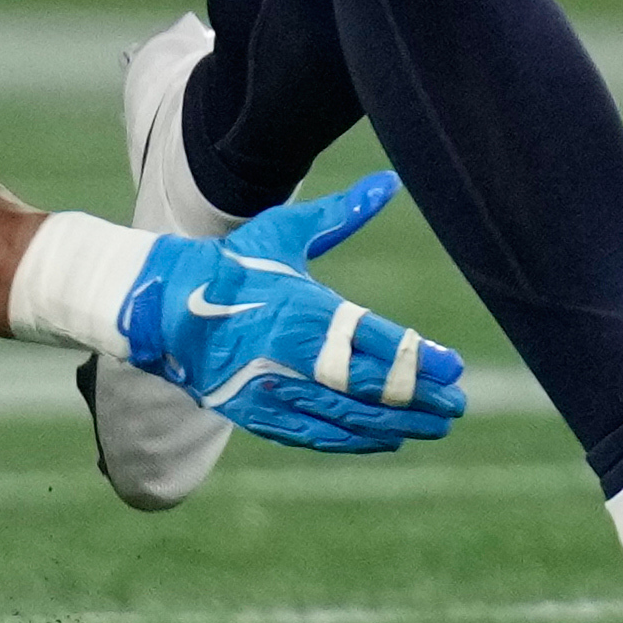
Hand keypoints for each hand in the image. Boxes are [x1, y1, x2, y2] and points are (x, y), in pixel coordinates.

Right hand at [123, 172, 464, 453]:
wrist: (164, 306)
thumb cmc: (233, 265)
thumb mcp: (285, 233)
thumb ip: (341, 214)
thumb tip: (389, 181)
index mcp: (300, 310)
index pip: (372, 342)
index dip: (417, 360)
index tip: (454, 367)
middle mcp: (289, 355)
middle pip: (367, 389)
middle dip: (418, 400)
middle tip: (457, 406)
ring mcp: (271, 390)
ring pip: (346, 419)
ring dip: (397, 425)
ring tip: (436, 426)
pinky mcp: (257, 415)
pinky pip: (316, 436)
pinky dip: (356, 441)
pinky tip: (387, 440)